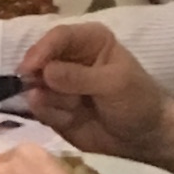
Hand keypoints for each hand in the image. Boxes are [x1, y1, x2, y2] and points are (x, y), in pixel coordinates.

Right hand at [15, 19, 169, 156]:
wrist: (143, 137)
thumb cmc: (137, 100)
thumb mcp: (115, 84)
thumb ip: (80, 77)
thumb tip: (45, 72)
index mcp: (89, 40)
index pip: (58, 36)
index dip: (42, 50)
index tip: (29, 69)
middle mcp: (68, 57)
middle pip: (38, 60)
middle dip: (42, 80)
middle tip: (56, 96)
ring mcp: (57, 83)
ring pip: (35, 87)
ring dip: (52, 101)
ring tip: (76, 109)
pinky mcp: (51, 107)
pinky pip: (38, 109)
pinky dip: (53, 116)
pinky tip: (72, 119)